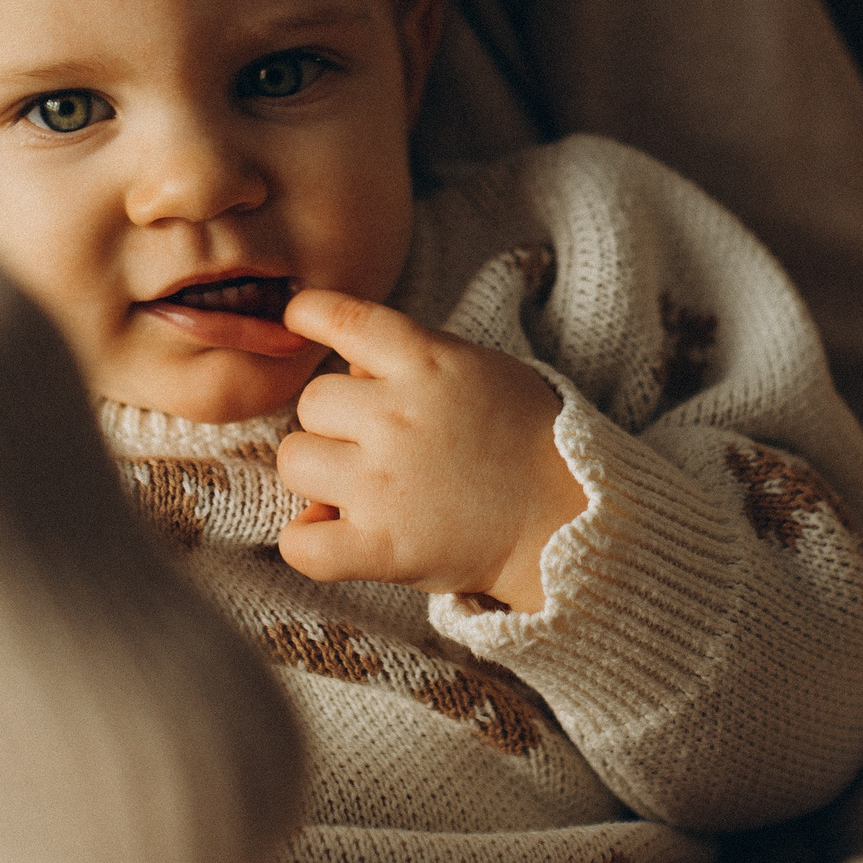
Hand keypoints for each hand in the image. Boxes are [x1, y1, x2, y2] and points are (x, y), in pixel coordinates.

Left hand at [277, 289, 585, 610]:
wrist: (568, 518)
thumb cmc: (526, 439)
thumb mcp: (480, 370)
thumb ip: (414, 359)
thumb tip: (348, 371)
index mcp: (427, 364)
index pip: (343, 318)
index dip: (309, 314)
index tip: (300, 319)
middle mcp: (398, 417)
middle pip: (312, 401)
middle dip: (334, 421)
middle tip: (374, 444)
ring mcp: (385, 484)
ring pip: (294, 462)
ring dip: (319, 475)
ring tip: (360, 487)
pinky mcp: (383, 547)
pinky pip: (301, 544)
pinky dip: (307, 541)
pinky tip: (333, 533)